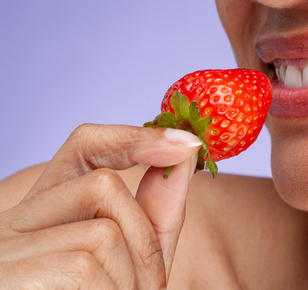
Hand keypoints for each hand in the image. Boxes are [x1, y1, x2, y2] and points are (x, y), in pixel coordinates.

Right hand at [0, 124, 201, 288]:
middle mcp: (15, 222)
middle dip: (146, 238)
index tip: (185, 144)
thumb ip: (155, 214)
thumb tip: (185, 156)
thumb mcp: (129, 264)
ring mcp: (6, 248)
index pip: (83, 147)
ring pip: (103, 230)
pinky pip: (87, 266)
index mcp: (44, 214)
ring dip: (131, 278)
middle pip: (103, 185)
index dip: (132, 135)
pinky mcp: (9, 274)